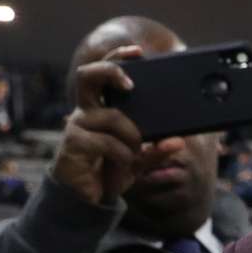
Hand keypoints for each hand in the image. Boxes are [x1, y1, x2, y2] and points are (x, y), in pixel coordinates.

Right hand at [51, 45, 187, 206]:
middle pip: (87, 75)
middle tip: (130, 84)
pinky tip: (121, 165)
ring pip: (112, 116)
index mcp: (100, 108)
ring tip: (133, 153)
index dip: (117, 58)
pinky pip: (107, 142)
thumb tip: (178, 141)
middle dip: (110, 70)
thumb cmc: (110, 172)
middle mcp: (86, 111)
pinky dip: (123, 155)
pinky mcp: (73, 142)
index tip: (139, 52)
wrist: (88, 200)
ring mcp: (78, 125)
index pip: (103, 74)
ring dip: (132, 136)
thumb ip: (157, 150)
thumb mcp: (139, 160)